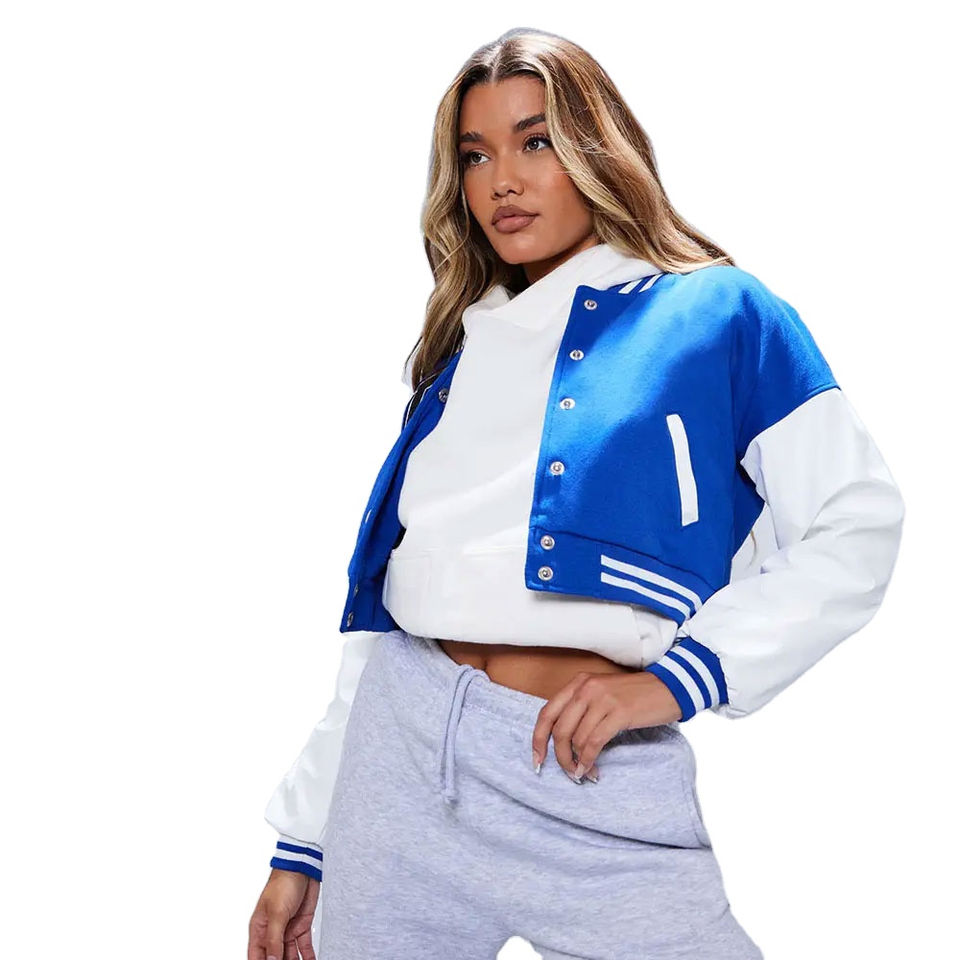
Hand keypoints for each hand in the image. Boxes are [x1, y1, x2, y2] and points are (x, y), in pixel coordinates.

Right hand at [248, 869, 319, 959]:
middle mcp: (272, 932)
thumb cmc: (283, 883)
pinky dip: (308, 957)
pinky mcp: (302, 926)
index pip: (257, 957)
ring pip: (290, 956)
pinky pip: (304, 947)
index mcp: (259, 929)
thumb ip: (274, 938)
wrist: (303, 867)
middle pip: (274, 958)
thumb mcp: (277, 912)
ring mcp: (287, 930)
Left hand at [531, 671, 682, 781]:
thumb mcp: (601, 694)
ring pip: (576, 738)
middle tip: (568, 771)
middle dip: (559, 756)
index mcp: (578, 683)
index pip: (547, 713)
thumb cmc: (634, 695)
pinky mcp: (619, 712)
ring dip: (576, 762)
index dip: (538, 739)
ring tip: (584, 772)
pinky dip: (589, 760)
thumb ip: (581, 709)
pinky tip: (591, 769)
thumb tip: (562, 742)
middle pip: (559, 729)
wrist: (668, 687)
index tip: (538, 760)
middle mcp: (586, 688)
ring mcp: (602, 699)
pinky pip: (594, 742)